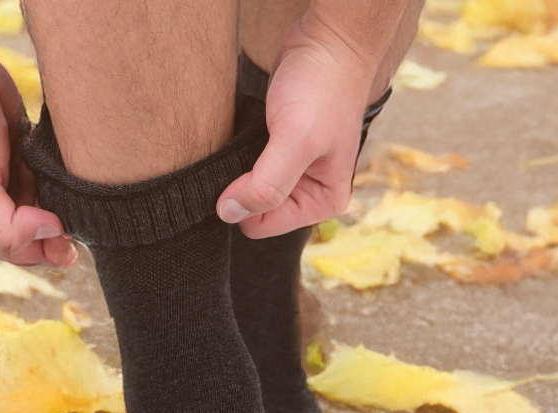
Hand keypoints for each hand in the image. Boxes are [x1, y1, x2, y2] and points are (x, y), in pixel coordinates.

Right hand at [0, 45, 75, 266]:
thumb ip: (7, 229)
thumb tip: (53, 235)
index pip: (26, 256)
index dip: (48, 246)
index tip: (60, 224)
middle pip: (46, 239)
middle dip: (62, 231)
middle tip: (73, 211)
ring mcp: (16, 186)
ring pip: (56, 212)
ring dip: (69, 208)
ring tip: (70, 189)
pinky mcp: (31, 162)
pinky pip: (59, 184)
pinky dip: (69, 184)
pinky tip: (72, 175)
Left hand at [216, 14, 382, 238]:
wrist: (329, 42)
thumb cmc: (322, 88)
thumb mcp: (295, 141)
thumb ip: (265, 185)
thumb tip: (228, 213)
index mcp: (323, 201)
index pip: (262, 225)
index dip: (245, 200)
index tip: (247, 166)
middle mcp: (309, 191)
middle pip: (254, 210)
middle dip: (243, 185)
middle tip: (251, 147)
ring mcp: (293, 170)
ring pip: (247, 189)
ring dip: (238, 169)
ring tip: (250, 136)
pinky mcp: (278, 149)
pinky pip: (247, 167)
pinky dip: (238, 153)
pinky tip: (246, 131)